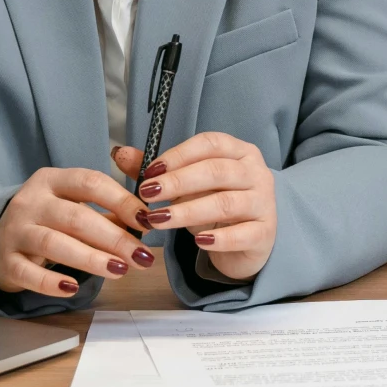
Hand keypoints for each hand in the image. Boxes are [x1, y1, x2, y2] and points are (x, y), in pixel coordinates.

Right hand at [0, 168, 157, 297]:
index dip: (122, 200)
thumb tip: (144, 223)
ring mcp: (15, 231)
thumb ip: (105, 211)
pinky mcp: (6, 262)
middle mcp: (31, 202)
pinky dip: (51, 282)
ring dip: (90, 258)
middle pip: (76, 217)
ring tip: (119, 270)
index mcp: (51, 181)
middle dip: (114, 237)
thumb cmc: (44, 221)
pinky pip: (29, 273)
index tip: (147, 220)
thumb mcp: (70, 206)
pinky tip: (73, 288)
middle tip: (141, 256)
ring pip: (54, 243)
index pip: (90, 182)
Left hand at [111, 133, 276, 281]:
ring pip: (225, 203)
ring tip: (159, 220)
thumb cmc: (217, 204)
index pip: (209, 144)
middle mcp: (256, 173)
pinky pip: (242, 234)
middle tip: (148, 195)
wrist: (251, 239)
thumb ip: (158, 171)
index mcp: (239, 152)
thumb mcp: (189, 186)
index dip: (178, 155)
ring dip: (188, 211)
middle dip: (178, 182)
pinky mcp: (266, 233)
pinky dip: (219, 239)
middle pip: (216, 171)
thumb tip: (120, 154)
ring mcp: (264, 203)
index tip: (149, 172)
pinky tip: (198, 242)